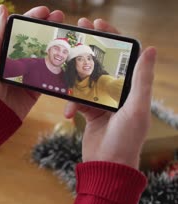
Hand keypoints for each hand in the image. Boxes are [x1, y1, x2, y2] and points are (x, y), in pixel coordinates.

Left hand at [0, 5, 64, 119]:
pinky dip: (59, 67)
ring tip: (68, 34)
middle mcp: (16, 62)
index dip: (33, 18)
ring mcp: (27, 75)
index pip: (20, 30)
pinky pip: (50, 76)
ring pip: (45, 56)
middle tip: (61, 18)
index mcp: (3, 51)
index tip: (45, 11)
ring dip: (57, 44)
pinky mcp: (35, 90)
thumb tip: (2, 8)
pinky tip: (70, 56)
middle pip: (35, 40)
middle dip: (48, 27)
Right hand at [64, 18, 156, 168]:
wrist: (106, 167)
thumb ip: (141, 79)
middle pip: (102, 63)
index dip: (112, 38)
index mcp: (133, 88)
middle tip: (76, 34)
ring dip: (74, 80)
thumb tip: (151, 49)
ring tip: (63, 75)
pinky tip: (69, 114)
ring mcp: (103, 102)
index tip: (97, 25)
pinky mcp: (90, 112)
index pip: (123, 56)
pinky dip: (71, 104)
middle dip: (88, 49)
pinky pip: (77, 99)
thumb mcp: (135, 108)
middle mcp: (118, 92)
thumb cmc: (126, 140)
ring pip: (85, 80)